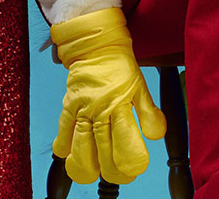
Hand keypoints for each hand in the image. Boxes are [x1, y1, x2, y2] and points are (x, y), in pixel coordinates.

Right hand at [51, 7, 165, 184]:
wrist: (96, 42)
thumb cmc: (119, 64)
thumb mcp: (140, 85)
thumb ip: (148, 111)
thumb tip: (155, 134)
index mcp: (119, 103)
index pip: (124, 139)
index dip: (130, 158)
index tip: (136, 168)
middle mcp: (100, 107)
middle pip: (102, 147)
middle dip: (111, 168)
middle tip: (119, 176)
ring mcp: (82, 106)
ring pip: (81, 141)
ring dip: (85, 162)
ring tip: (90, 174)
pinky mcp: (70, 102)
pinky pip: (64, 125)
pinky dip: (62, 141)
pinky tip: (64, 154)